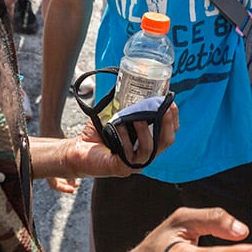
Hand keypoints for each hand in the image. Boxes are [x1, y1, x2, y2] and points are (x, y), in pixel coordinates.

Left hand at [44, 104, 177, 191]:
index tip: (170, 103)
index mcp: (147, 142)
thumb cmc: (97, 134)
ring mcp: (134, 164)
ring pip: (150, 149)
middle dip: (168, 124)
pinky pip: (129, 155)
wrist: (77, 150)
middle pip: (166, 141)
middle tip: (163, 108)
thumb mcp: (116, 116)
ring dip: (145, 131)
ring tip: (137, 117)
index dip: (173, 119)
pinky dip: (125, 139)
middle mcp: (144, 154)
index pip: (168, 133)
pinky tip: (117, 127)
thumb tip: (130, 83)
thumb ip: (125, 105)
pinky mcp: (121, 169)